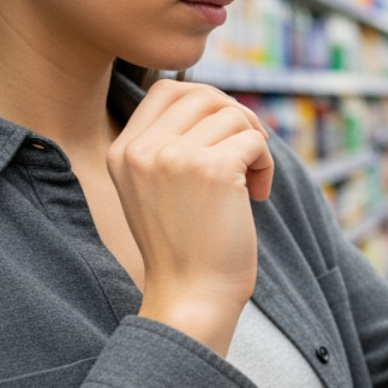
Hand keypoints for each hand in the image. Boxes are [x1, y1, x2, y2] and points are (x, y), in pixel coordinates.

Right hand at [108, 80, 274, 355]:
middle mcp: (141, 149)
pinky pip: (254, 139)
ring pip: (233, 114)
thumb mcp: (157, 190)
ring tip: (249, 184)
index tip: (224, 140)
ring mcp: (174, 156)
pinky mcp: (211, 169)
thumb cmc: (185, 248)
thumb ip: (171, 146)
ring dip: (254, 145)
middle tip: (246, 157)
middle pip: (204, 95)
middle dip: (236, 120)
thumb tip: (219, 104)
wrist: (191, 296)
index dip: (207, 105)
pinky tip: (258, 195)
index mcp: (122, 151)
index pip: (168, 91)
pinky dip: (266, 164)